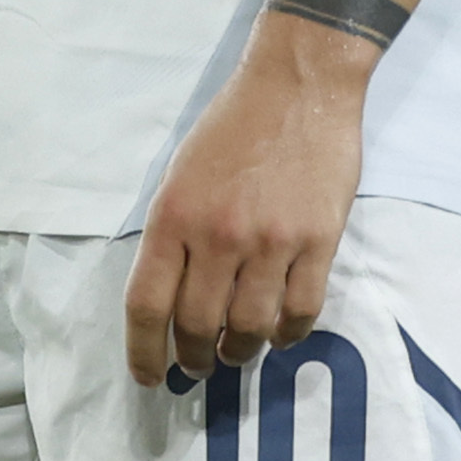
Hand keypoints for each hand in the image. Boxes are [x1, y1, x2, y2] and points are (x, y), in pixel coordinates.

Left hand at [122, 20, 371, 383]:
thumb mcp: (180, 173)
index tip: (147, 377)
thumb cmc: (233, 126)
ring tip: (236, 352)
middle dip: (193, 358)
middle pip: (197, 325)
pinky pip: (301, 312)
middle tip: (197, 365)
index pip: (147, 305)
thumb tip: (169, 299)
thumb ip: (174, 234)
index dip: (142, 352)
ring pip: (249, 329)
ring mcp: (271, 241)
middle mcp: (218, 235)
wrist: (299, 83)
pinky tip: (279, 333)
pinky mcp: (318, 241)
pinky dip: (287, 334)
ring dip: (239, 353)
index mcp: (173, 215)